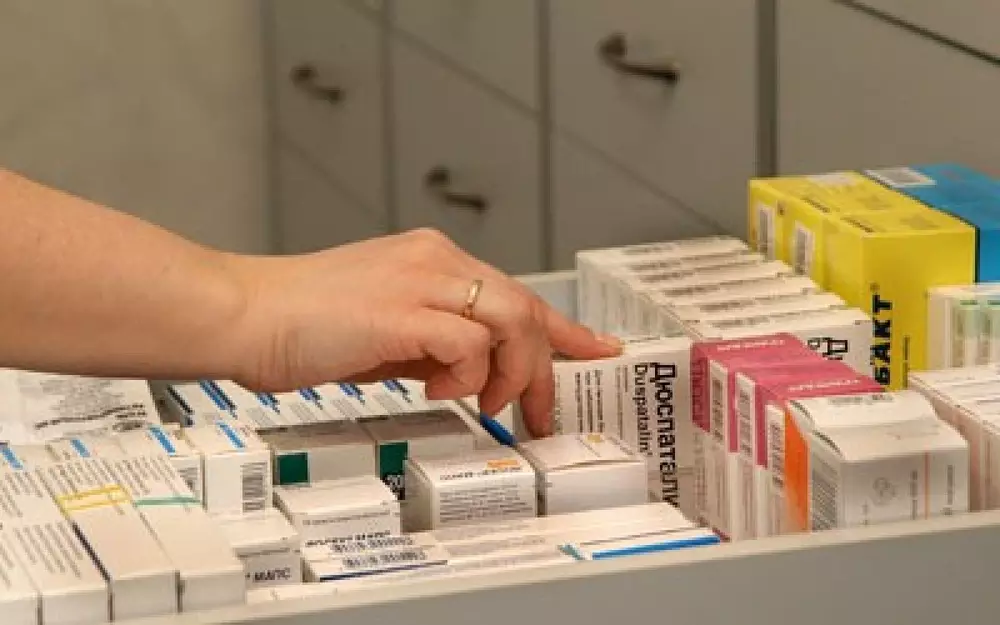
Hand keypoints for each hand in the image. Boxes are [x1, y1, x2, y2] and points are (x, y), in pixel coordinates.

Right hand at [227, 228, 620, 436]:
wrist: (244, 315)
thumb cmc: (301, 325)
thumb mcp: (385, 328)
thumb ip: (431, 340)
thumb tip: (467, 370)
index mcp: (431, 259)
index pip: (517, 292)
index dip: (563, 327)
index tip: (596, 349)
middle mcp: (434, 260)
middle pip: (525, 308)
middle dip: (544, 368)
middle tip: (535, 412)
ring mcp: (418, 281)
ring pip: (510, 320)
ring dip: (509, 372)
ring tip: (486, 404)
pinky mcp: (399, 311)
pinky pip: (467, 344)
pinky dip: (465, 375)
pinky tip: (437, 390)